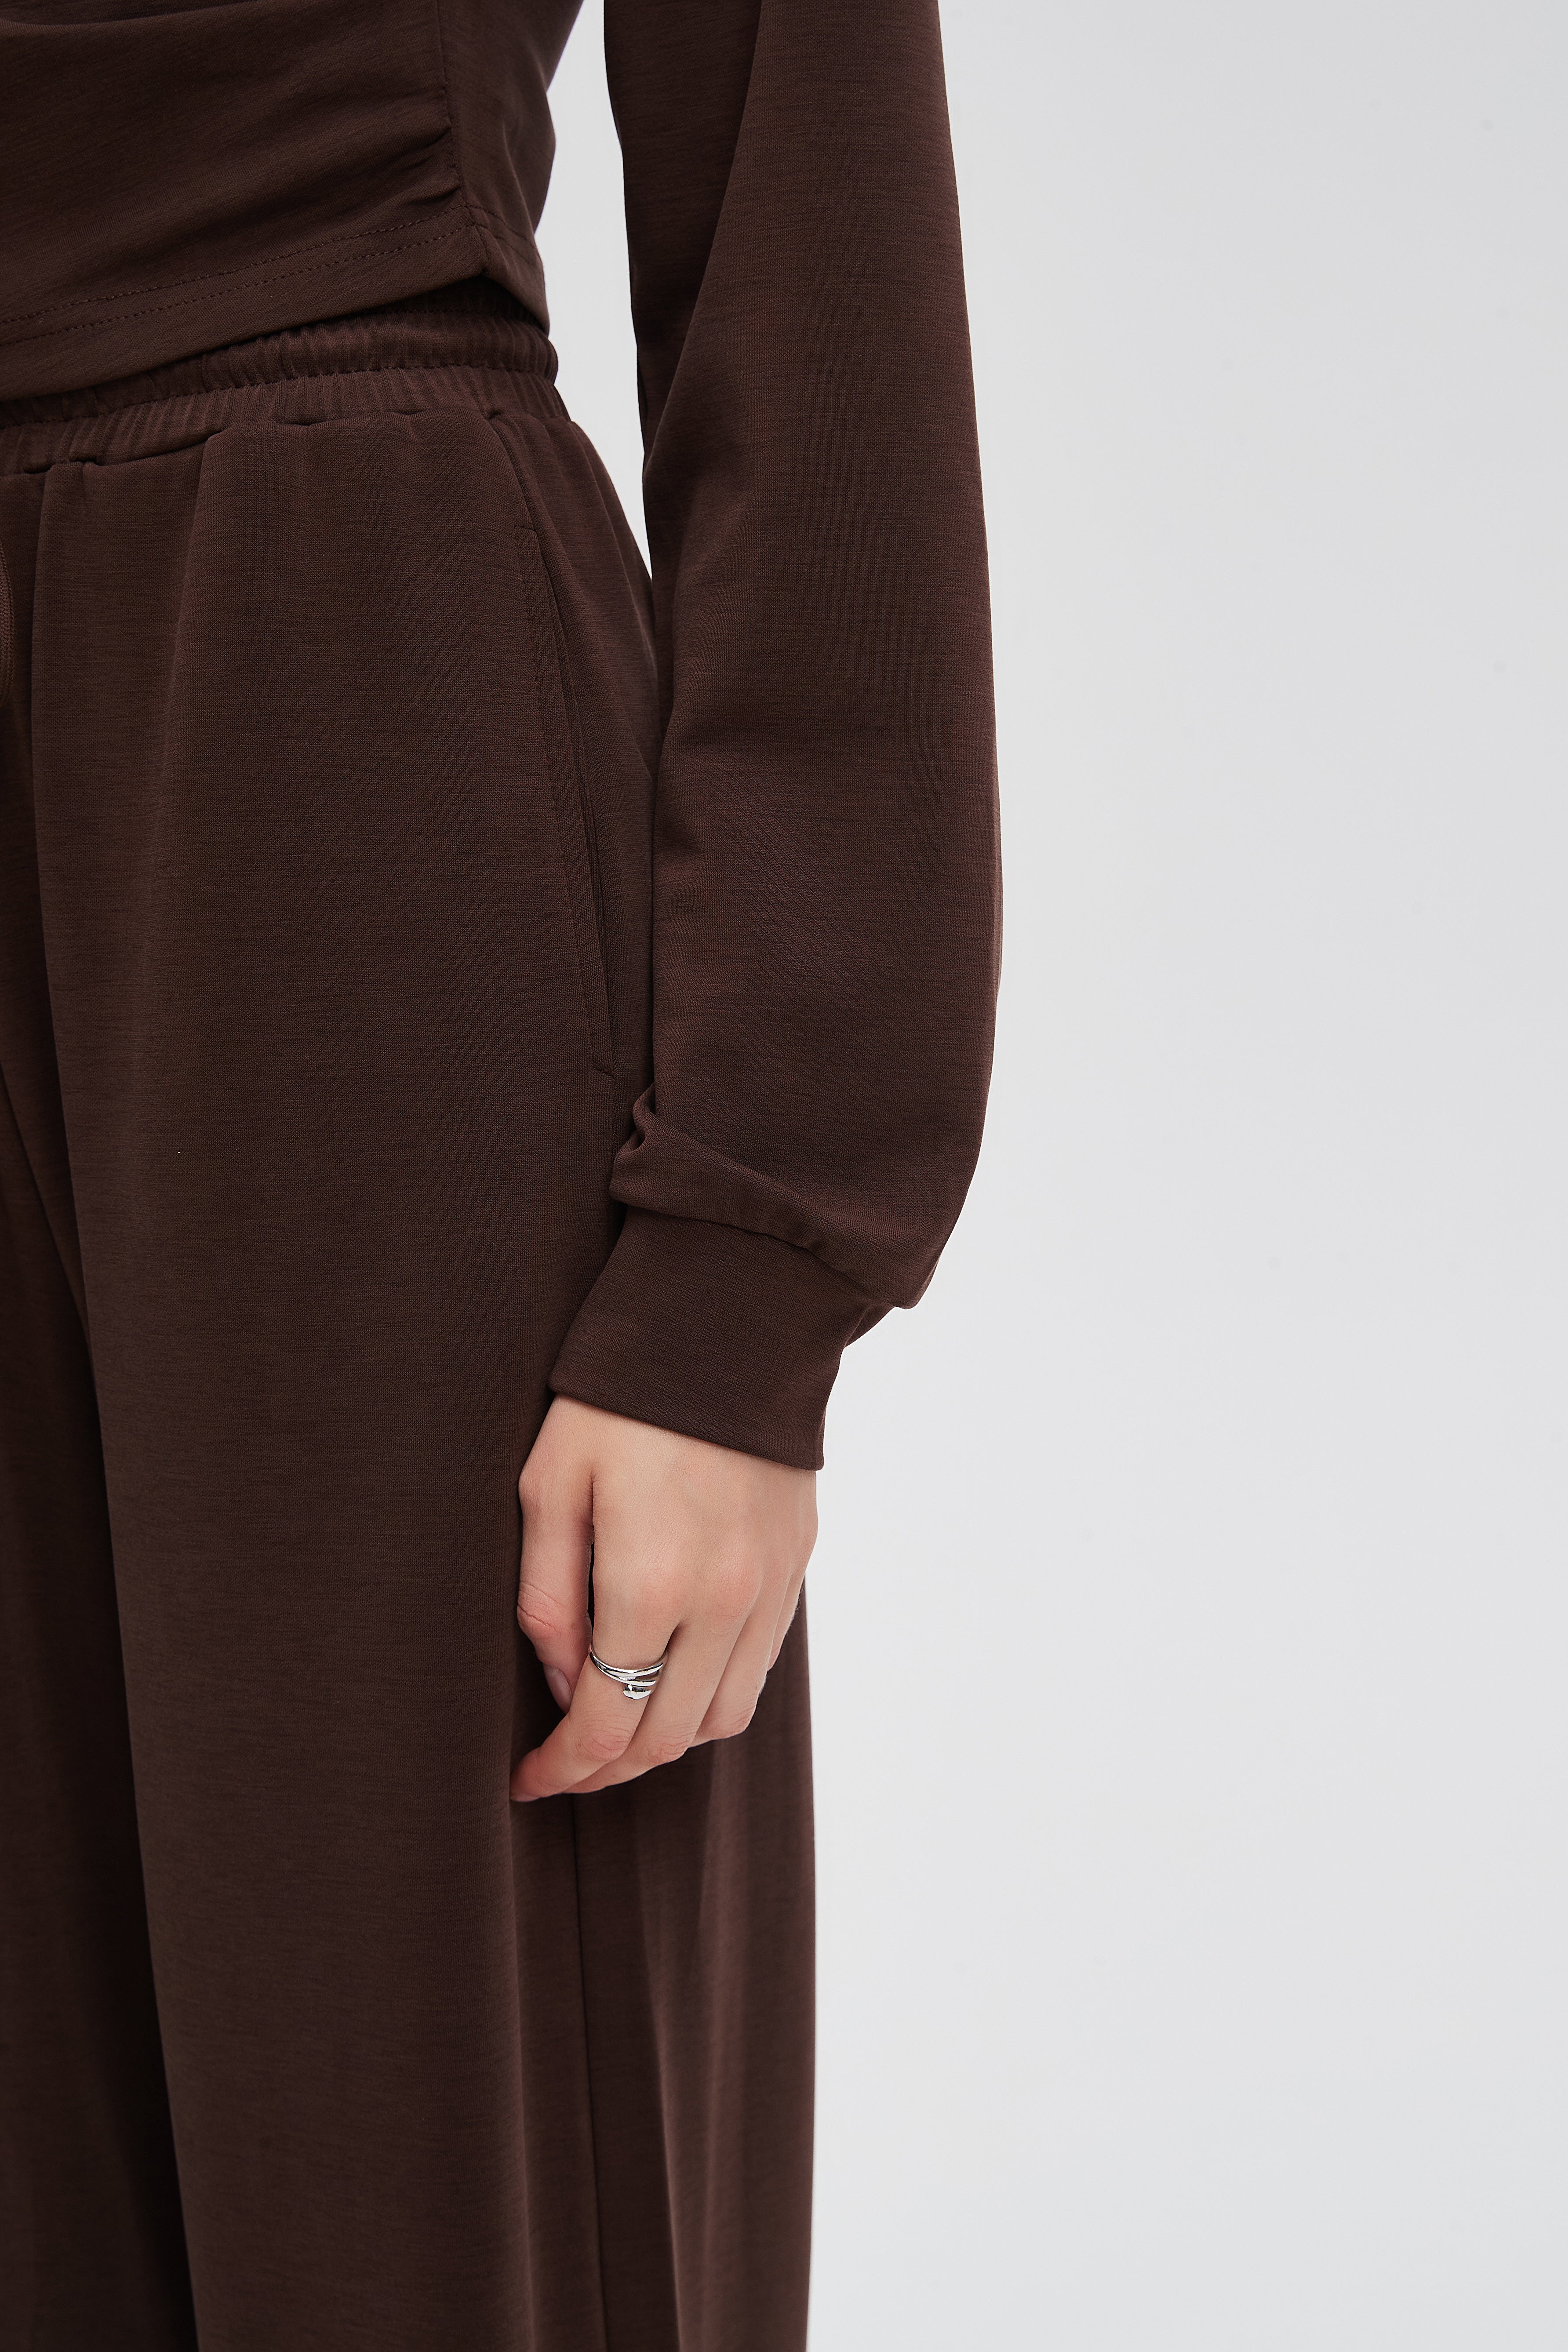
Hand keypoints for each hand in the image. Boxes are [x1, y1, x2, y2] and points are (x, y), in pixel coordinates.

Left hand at [510, 1397, 816, 1800]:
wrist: (729, 1323)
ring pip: (723, 1717)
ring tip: (618, 1726)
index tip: (527, 1779)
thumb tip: (560, 1681)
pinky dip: (713, 1693)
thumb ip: (547, 1597)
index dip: (562, 1769)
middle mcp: (723, 1603)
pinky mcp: (796, 1566)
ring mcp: (770, 1588)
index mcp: (651, 1586)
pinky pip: (759, 1667)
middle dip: (607, 1769)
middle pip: (667, 1737)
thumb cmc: (619, 1398)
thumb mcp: (550, 1485)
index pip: (604, 1723)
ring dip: (667, 1739)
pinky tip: (674, 1673)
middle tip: (563, 1767)